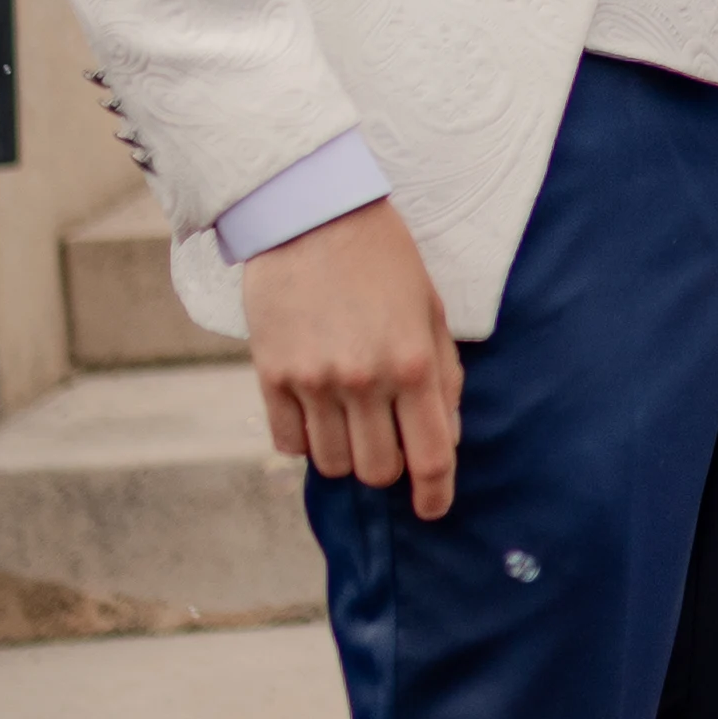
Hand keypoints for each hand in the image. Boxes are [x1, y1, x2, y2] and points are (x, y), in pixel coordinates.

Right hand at [243, 199, 463, 519]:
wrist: (311, 211)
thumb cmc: (382, 255)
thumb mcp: (430, 305)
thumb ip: (443, 372)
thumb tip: (446, 434)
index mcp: (413, 361)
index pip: (431, 457)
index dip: (436, 495)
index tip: (433, 507)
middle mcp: (364, 379)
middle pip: (378, 472)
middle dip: (389, 468)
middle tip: (388, 440)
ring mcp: (314, 381)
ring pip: (333, 464)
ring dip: (347, 452)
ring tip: (350, 416)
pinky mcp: (272, 375)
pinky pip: (288, 444)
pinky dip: (305, 439)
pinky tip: (315, 408)